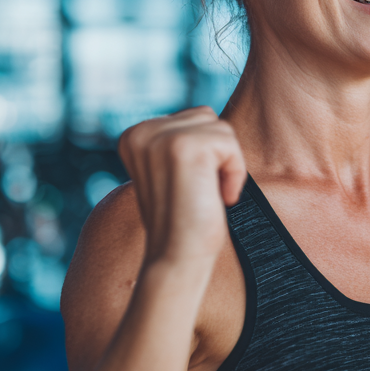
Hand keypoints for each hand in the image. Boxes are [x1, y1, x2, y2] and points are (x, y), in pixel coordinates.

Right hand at [118, 107, 247, 268]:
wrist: (177, 257)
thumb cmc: (183, 218)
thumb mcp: (172, 170)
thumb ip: (181, 139)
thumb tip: (206, 113)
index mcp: (135, 135)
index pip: (195, 118)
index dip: (206, 156)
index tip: (187, 187)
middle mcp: (142, 131)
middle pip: (209, 119)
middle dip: (217, 156)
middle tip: (198, 191)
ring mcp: (161, 137)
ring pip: (222, 130)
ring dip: (226, 165)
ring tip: (205, 194)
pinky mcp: (184, 146)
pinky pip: (231, 146)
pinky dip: (235, 174)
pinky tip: (217, 197)